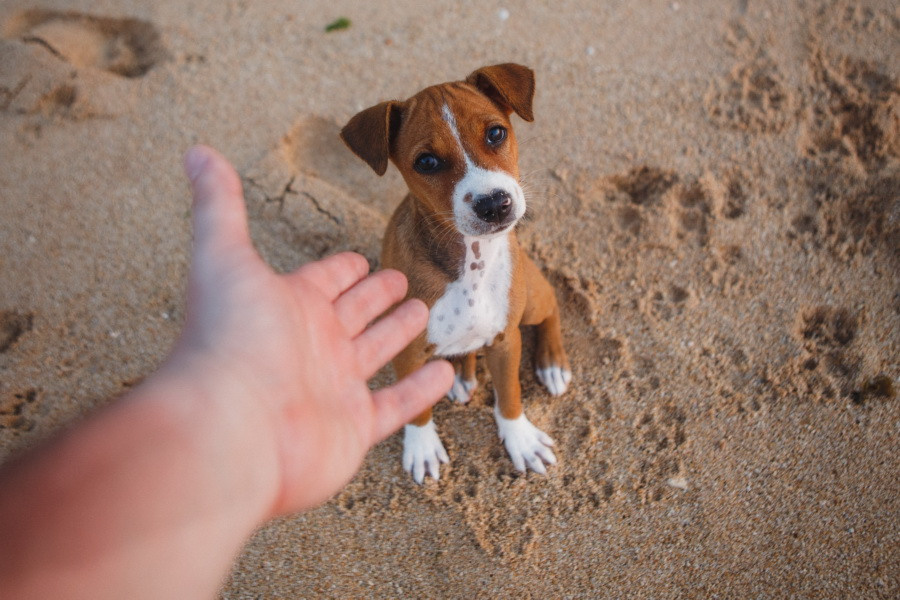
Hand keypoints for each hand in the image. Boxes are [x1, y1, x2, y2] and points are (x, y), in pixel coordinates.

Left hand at [171, 145, 452, 514]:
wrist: (230, 429)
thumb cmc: (228, 338)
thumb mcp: (224, 256)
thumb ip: (218, 205)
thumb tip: (195, 149)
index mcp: (289, 306)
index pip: (323, 279)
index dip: (341, 268)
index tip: (358, 259)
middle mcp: (312, 346)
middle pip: (354, 313)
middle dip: (376, 295)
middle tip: (399, 279)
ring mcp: (334, 389)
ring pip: (376, 353)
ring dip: (399, 333)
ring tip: (423, 311)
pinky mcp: (353, 429)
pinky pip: (396, 406)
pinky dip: (421, 391)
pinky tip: (445, 373)